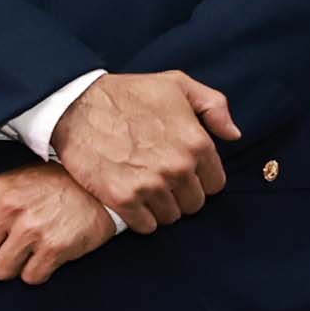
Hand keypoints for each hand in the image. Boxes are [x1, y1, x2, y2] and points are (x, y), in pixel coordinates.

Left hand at [0, 164, 119, 285]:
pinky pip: (30, 278)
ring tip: (26, 251)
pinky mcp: (55, 247)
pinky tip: (45, 255)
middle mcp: (8, 209)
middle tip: (4, 250)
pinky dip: (37, 272)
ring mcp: (31, 229)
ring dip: (12, 268)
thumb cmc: (47, 187)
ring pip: (0, 272)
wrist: (96, 187)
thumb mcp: (6, 185)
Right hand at [53, 71, 238, 228]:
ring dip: (160, 207)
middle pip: (194, 204)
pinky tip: (131, 200)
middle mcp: (178, 168)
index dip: (199, 178)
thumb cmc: (127, 93)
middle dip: (181, 194)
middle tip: (160, 180)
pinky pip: (146, 226)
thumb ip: (214, 106)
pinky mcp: (123, 199)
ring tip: (144, 189)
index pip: (215, 183)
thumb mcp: (176, 84)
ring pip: (171, 216)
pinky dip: (140, 218)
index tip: (182, 171)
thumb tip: (233, 135)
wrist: (76, 105)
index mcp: (197, 143)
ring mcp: (151, 186)